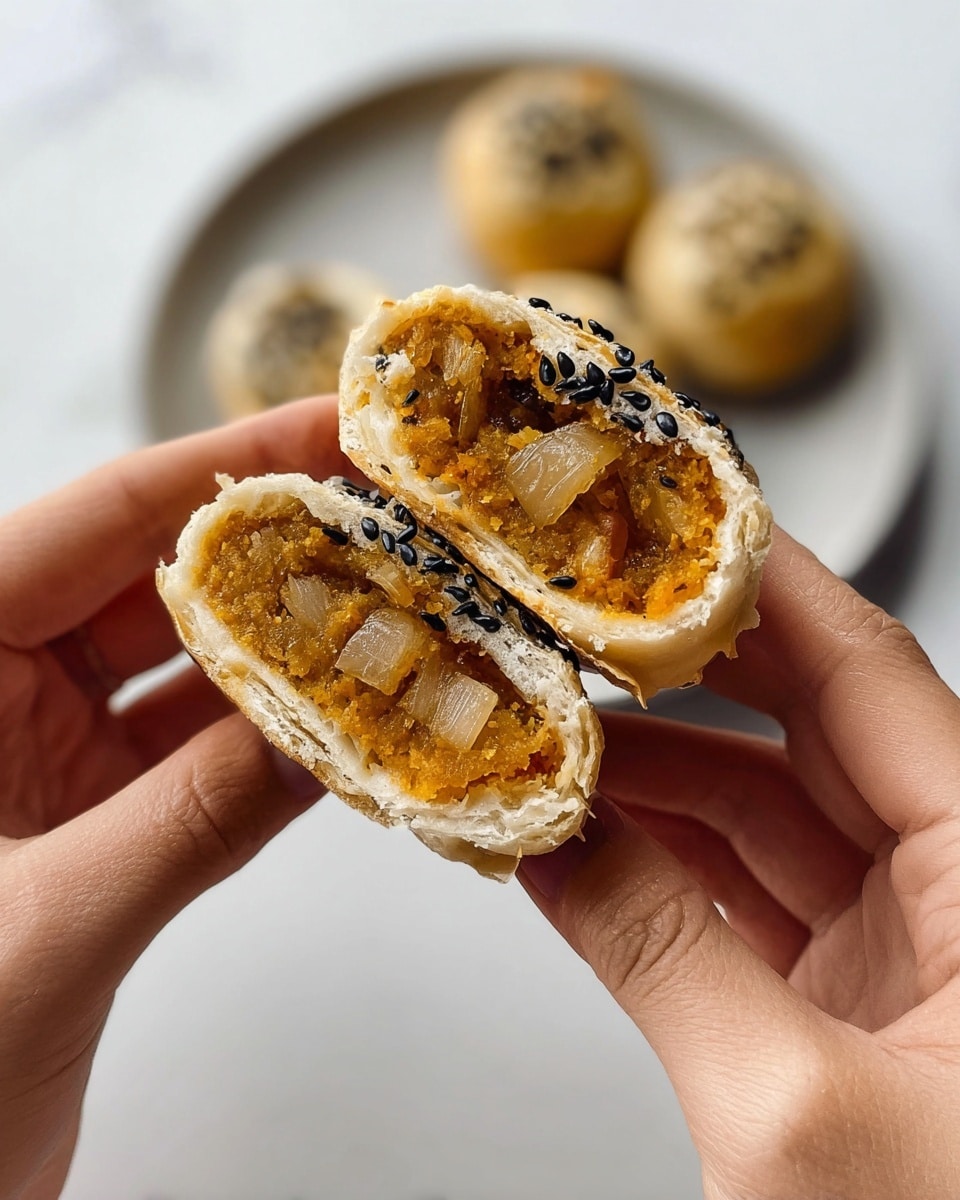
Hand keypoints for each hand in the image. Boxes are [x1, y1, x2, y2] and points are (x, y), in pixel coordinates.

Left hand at [0, 397, 348, 1198]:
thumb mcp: (49, 925)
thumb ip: (195, 817)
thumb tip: (335, 730)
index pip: (91, 526)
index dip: (221, 467)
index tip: (333, 432)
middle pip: (154, 583)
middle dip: (280, 555)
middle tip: (395, 524)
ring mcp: (44, 759)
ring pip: (188, 672)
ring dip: (292, 652)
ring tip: (402, 614)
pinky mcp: (94, 823)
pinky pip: (200, 758)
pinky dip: (277, 744)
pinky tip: (358, 722)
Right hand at [521, 530, 959, 1198]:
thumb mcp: (787, 1118)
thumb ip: (659, 953)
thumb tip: (554, 841)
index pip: (867, 670)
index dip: (757, 585)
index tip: (667, 521)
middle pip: (810, 726)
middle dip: (681, 670)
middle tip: (577, 613)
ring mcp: (916, 951)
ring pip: (772, 812)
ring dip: (656, 775)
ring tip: (547, 730)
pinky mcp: (866, 1009)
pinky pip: (756, 896)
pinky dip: (667, 866)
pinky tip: (585, 836)